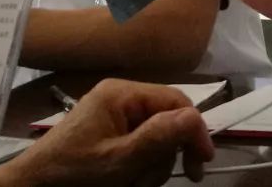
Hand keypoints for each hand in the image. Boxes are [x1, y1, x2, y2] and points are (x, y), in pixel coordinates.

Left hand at [0, 79, 213, 186]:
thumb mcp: (117, 161)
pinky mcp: (109, 136)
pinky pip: (140, 148)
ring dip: (150, 168)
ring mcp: (114, 117)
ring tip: (129, 185)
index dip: (194, 130)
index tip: (201, 164)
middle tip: (147, 182)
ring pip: (157, 139)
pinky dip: (138, 169)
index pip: (176, 101)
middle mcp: (121, 98)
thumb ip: (158, 138)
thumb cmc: (70, 177)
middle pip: (168, 121)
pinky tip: (125, 182)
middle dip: (164, 155)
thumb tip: (197, 118)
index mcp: (122, 93)